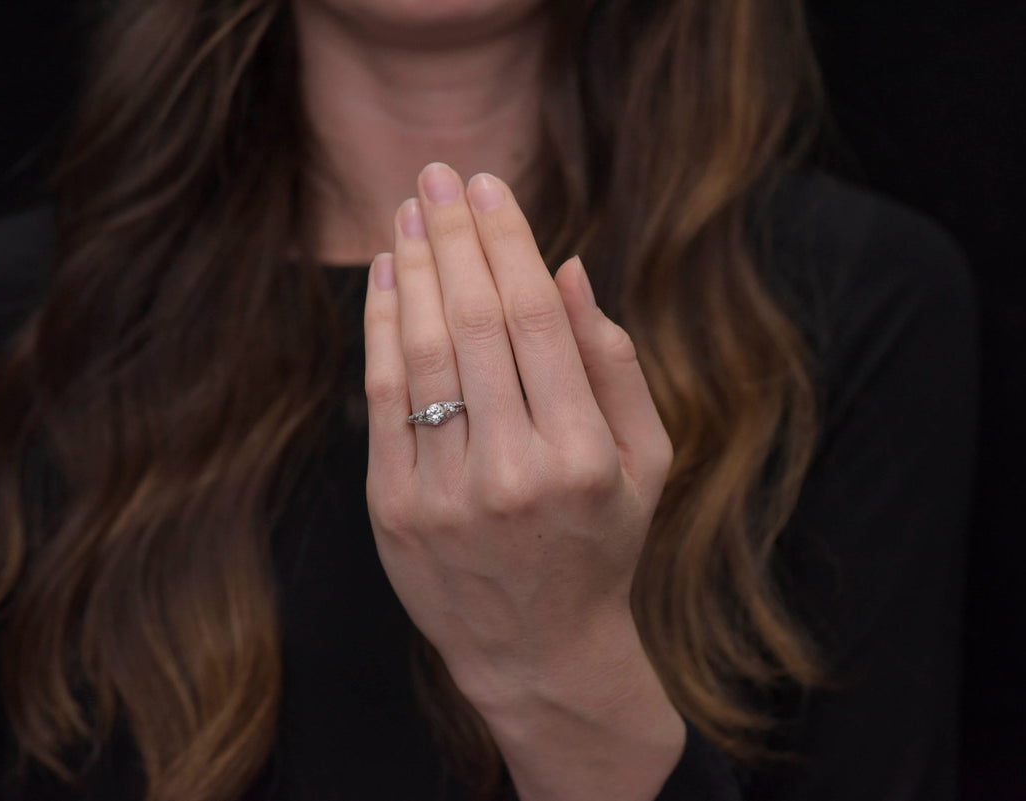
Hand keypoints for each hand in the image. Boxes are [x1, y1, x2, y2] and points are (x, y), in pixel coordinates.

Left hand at [363, 163, 683, 800]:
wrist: (536, 650)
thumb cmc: (600, 542)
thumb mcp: (645, 460)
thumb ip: (613, 363)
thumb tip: (568, 268)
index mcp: (583, 457)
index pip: (536, 321)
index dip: (509, 243)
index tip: (492, 188)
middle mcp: (513, 474)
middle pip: (473, 324)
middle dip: (455, 236)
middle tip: (440, 175)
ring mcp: (444, 495)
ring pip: (420, 354)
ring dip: (413, 270)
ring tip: (409, 212)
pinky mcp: (394, 510)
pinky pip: (383, 400)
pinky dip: (381, 328)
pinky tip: (388, 278)